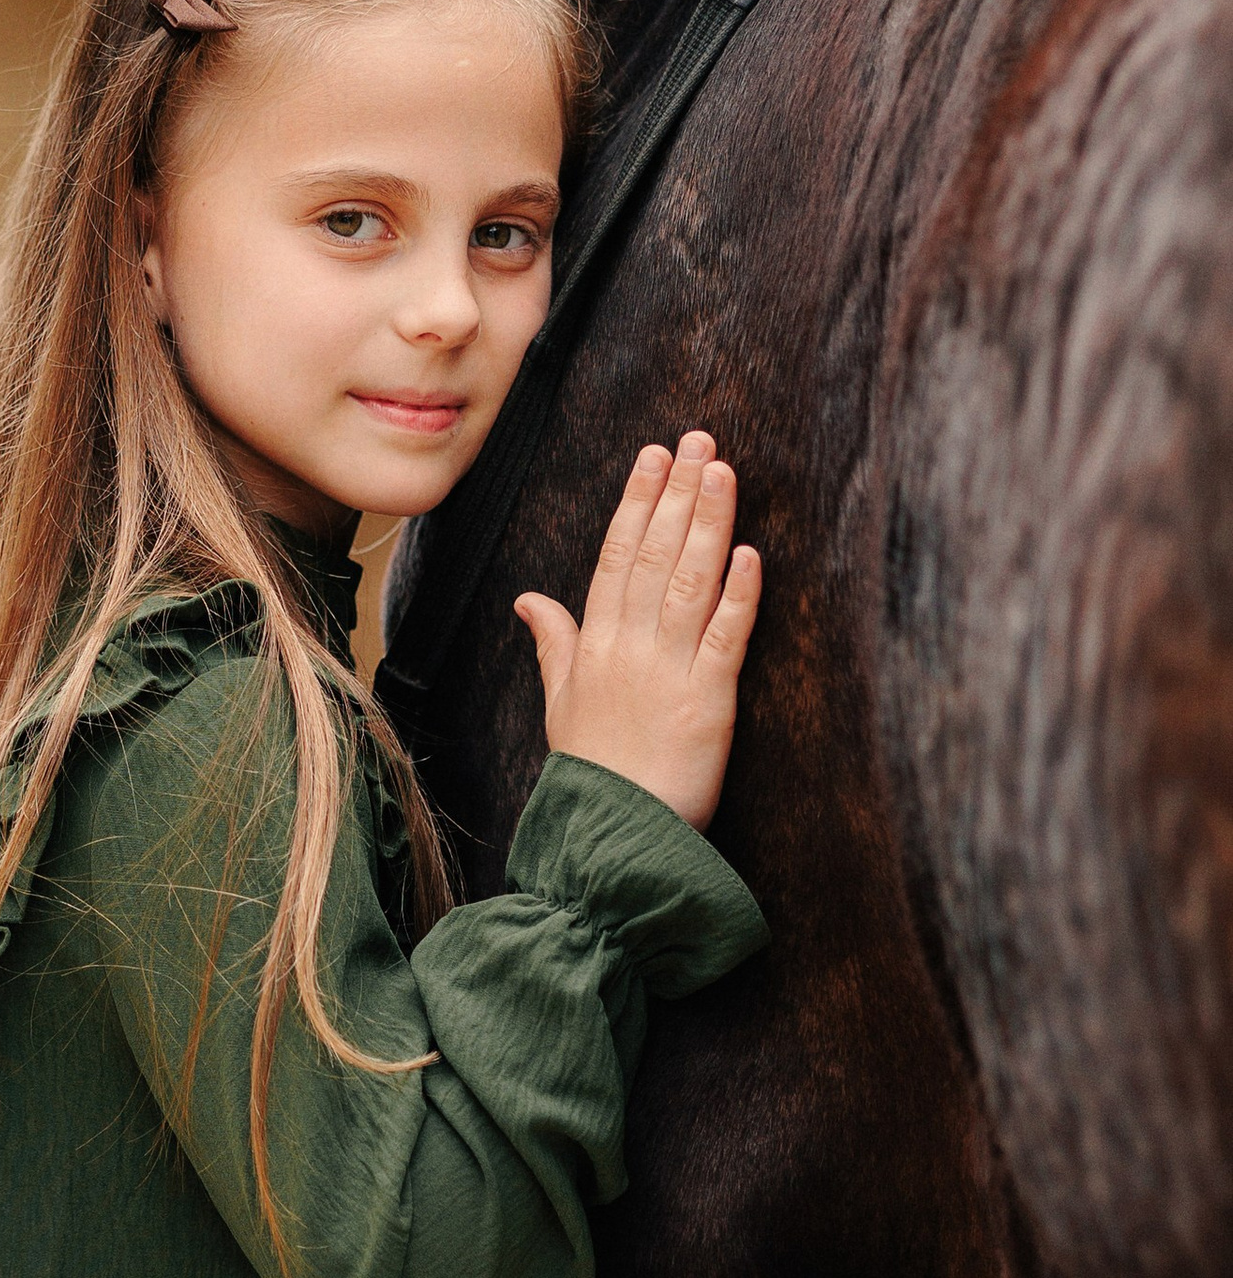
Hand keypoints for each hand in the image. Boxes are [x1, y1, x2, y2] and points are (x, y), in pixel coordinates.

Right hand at [514, 433, 761, 828]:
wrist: (610, 836)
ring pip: (689, 582)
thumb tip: (527, 599)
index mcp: (594, 644)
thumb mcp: (561, 702)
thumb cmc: (591, 771)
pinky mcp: (709, 702)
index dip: (637, 500)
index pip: (616, 554)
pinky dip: (739, 594)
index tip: (653, 455)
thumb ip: (553, 642)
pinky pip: (725, 638)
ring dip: (708, 523)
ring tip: (722, 473)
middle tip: (698, 441)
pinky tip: (751, 553)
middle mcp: (628, 647)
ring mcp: (668, 671)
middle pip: (656, 554)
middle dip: (678, 493)